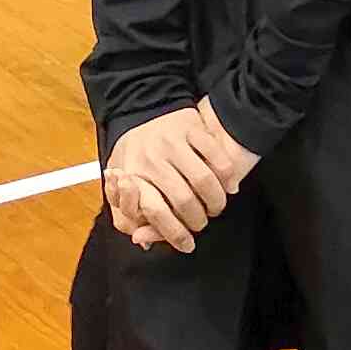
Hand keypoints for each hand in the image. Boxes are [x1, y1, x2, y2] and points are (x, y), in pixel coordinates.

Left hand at [104, 101, 256, 250]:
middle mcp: (153, 158)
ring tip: (216, 207)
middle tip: (203, 223)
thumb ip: (128, 212)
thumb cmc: (135, 149)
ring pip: (205, 181)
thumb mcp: (122, 181)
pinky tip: (228, 187)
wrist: (143, 105)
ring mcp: (174, 141)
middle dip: (199, 220)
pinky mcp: (192, 127)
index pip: (157, 213)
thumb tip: (141, 238)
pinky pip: (217, 158)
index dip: (174, 233)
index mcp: (133, 174)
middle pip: (185, 201)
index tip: (186, 244)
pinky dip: (227, 177)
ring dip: (216, 202)